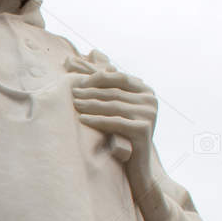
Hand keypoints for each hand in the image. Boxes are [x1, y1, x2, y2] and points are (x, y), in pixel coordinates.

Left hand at [65, 51, 157, 183]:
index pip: (117, 77)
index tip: (74, 77)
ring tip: (72, 104)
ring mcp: (150, 114)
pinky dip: (97, 119)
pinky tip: (81, 119)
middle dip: (89, 91)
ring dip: (90, 104)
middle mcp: (151, 99)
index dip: (94, 76)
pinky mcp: (144, 129)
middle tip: (70, 92)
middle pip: (113, 91)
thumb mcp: (116, 107)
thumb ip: (107, 84)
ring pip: (113, 105)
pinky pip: (115, 121)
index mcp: (146, 90)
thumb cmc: (123, 135)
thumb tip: (91, 52)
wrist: (139, 168)